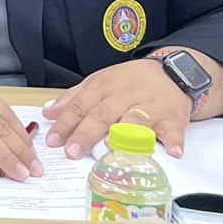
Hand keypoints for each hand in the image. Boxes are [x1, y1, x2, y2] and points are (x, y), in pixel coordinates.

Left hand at [43, 58, 192, 158]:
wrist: (173, 71)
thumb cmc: (132, 81)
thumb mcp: (100, 82)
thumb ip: (74, 98)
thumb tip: (49, 112)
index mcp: (104, 86)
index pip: (80, 105)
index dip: (65, 123)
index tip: (53, 140)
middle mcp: (125, 95)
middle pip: (103, 114)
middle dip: (86, 132)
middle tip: (72, 151)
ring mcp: (150, 106)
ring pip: (134, 120)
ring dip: (123, 134)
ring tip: (111, 148)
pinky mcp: (173, 117)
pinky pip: (172, 130)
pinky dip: (172, 140)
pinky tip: (170, 152)